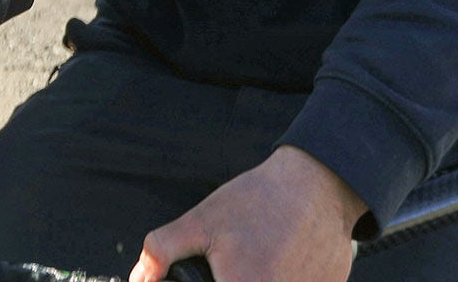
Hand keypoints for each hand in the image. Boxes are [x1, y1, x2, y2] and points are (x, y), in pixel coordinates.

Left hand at [128, 146, 365, 281]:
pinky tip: (284, 259)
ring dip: (259, 273)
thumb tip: (140, 278)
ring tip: (263, 253)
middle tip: (240, 256)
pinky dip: (286, 275)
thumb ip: (162, 251)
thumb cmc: (257, 202)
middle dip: (234, 275)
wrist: (317, 185)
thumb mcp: (201, 220)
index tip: (213, 271)